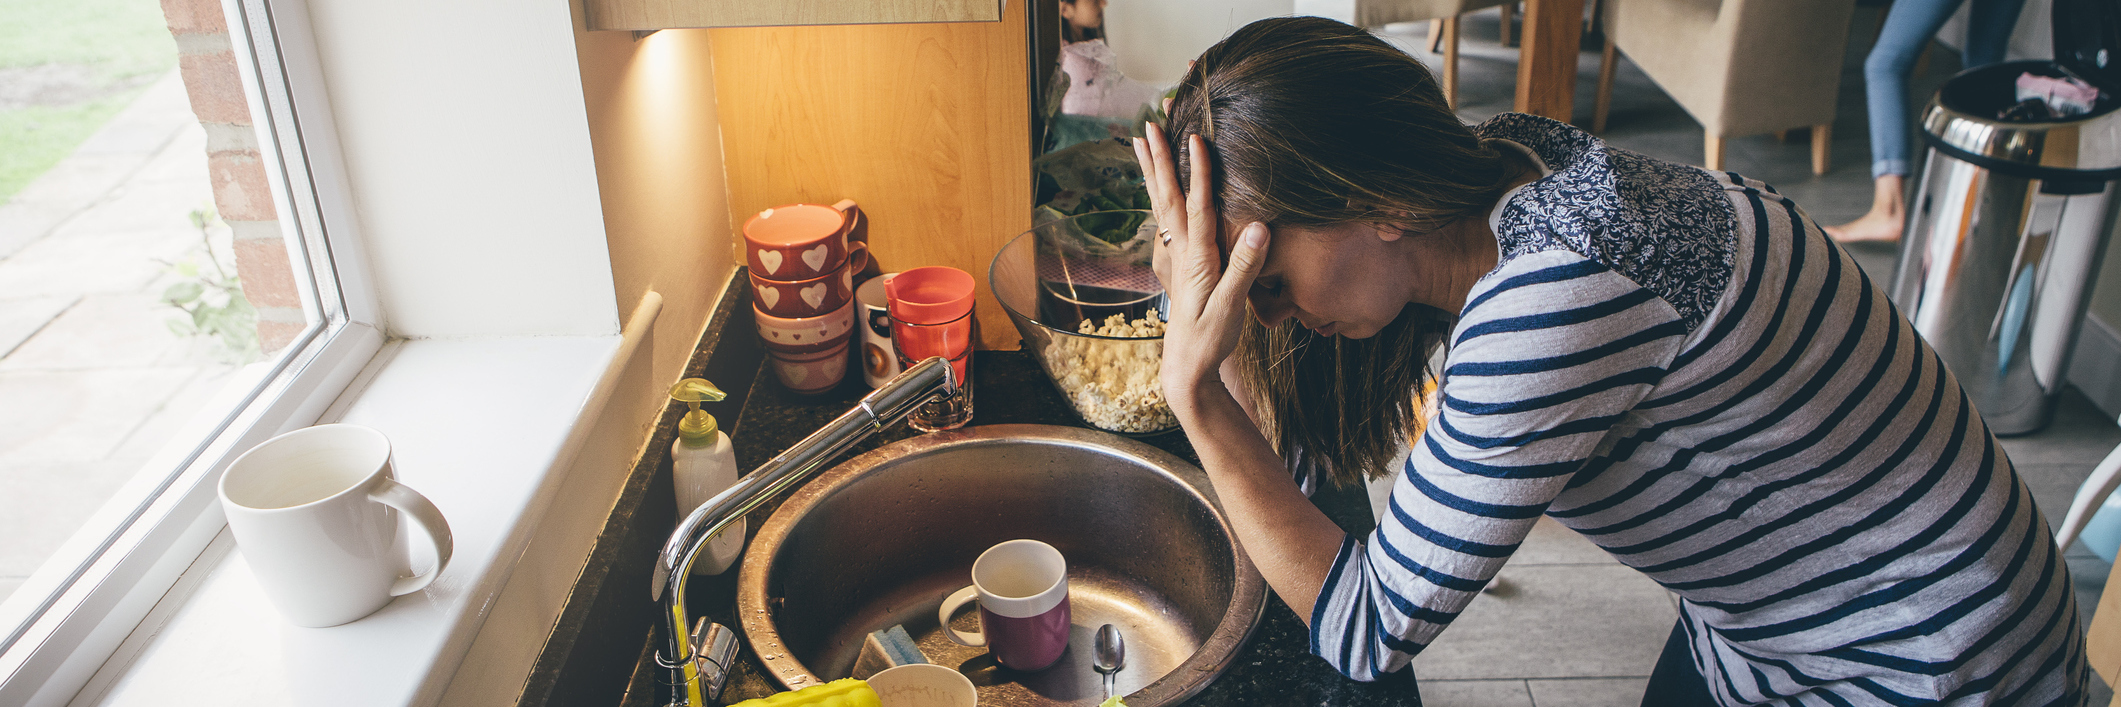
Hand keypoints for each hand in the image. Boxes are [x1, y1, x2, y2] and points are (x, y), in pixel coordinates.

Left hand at [1132, 123, 1269, 414]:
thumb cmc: (1211, 338)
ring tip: (1141, 142)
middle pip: (1167, 196)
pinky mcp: (1179, 263)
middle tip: (1149, 125)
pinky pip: (1165, 219)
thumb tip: (1261, 226)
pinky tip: (1156, 185)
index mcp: (1197, 257)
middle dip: (1160, 159)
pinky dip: (1159, 195)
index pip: (1197, 205)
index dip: (1198, 171)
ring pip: (1161, 204)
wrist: (1187, 366)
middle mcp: (1182, 250)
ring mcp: (1177, 255)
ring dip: (1152, 171)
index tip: (1195, 138)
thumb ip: (1245, 266)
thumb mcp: (1232, 305)